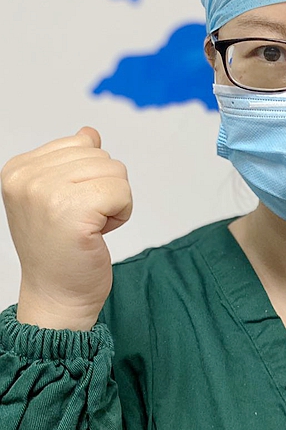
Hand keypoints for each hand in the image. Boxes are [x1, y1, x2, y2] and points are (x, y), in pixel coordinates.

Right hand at [1, 127, 132, 328]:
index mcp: (18, 169)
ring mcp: (46, 193)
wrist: (57, 296)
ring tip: (88, 228)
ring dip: (113, 202)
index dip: (89, 176)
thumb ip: (73, 161)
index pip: (82, 143)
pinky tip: (98, 234)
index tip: (69, 208)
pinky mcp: (72, 211)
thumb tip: (89, 133)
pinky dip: (122, 213)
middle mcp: (27, 178)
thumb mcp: (59, 195)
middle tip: (81, 222)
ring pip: (115, 171)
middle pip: (101, 155)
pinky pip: (122, 192)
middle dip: (104, 189)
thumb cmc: (61, 248)